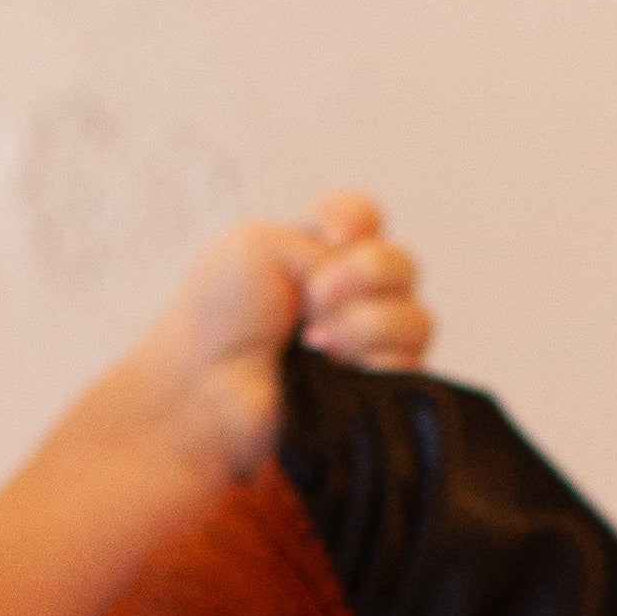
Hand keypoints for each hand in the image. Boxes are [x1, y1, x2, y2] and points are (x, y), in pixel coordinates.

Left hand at [128, 189, 436, 488]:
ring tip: (314, 340)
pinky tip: (330, 365)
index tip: (330, 233)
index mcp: (318, 255)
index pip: (367, 220)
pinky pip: (410, 367)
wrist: (200, 385)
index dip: (356, 220)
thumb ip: (324, 241)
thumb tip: (365, 279)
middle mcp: (349, 299)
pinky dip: (373, 357)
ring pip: (415, 320)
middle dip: (366, 271)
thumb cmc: (218, 319)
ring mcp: (366, 350)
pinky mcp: (375, 395)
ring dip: (366, 322)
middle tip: (316, 293)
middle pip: (402, 267)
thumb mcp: (258, 244)